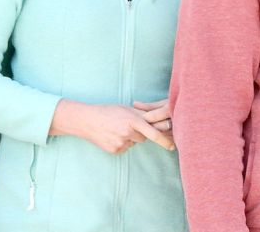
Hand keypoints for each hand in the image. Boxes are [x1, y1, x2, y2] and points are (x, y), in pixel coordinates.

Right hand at [50, 100, 174, 153]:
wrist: (86, 121)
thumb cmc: (108, 111)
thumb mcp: (125, 109)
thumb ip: (142, 115)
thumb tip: (157, 122)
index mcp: (133, 120)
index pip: (153, 133)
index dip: (164, 140)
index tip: (173, 147)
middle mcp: (128, 132)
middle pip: (144, 138)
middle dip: (139, 133)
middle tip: (125, 125)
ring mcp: (121, 143)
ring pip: (134, 143)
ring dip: (130, 138)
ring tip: (117, 129)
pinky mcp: (115, 151)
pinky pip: (125, 148)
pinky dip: (121, 143)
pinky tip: (112, 135)